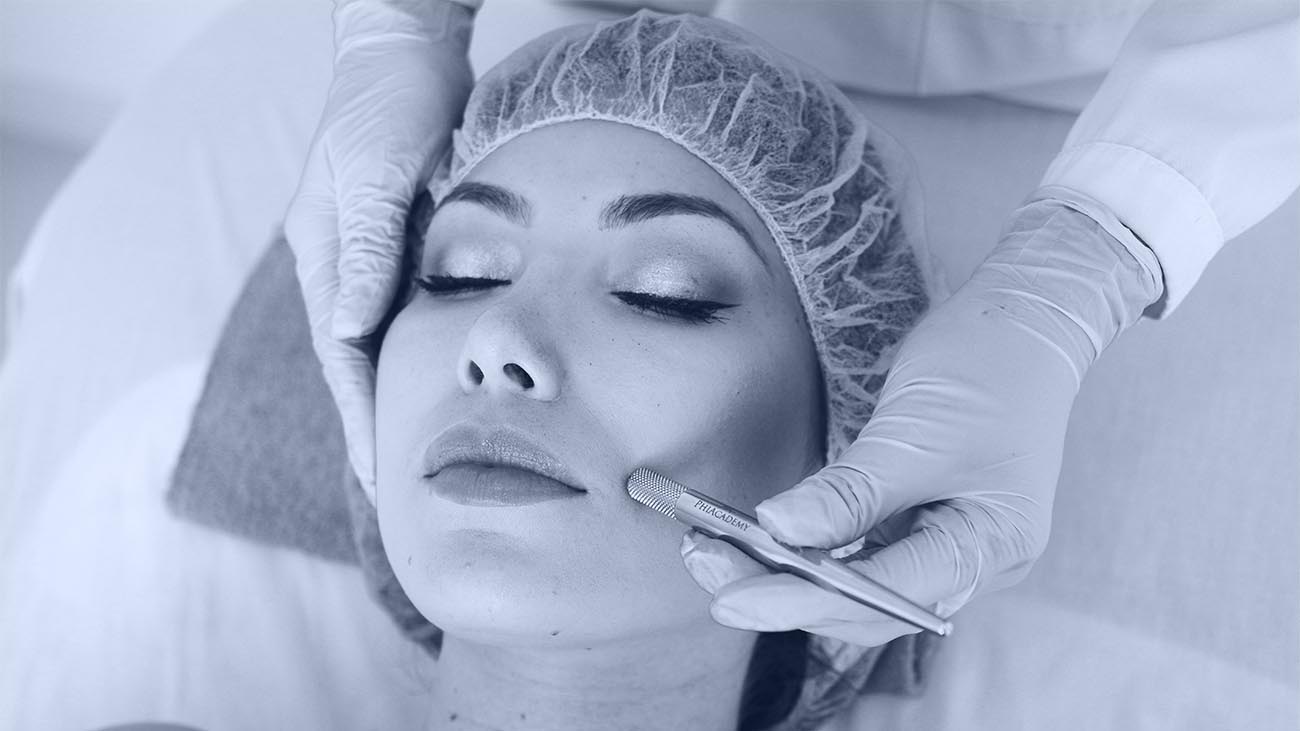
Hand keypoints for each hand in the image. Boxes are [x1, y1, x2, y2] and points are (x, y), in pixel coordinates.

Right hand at [284, 0, 473, 500]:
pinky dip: (426, 361)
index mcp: (325, 257)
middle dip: (377, 428)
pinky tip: (445, 392)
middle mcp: (345, 267)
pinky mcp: (407, 248)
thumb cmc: (388, 104)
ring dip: (402, 402)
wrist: (410, 51)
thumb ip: (365, 250)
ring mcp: (375, 258)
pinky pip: (414, 318)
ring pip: (387, 348)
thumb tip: (351, 332)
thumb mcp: (373, 173)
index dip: (362, 418)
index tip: (381, 476)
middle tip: (402, 494)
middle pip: (359, 365)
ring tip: (424, 462)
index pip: (342, 358)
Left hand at [681, 192, 1163, 646]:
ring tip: (715, 555)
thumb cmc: (986, 368)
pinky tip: (761, 541)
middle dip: (784, 595)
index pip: (884, 597)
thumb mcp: (915, 432)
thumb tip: (777, 531)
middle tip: (706, 571)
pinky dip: (810, 550)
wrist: (1024, 319)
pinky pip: (860, 554)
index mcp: (990, 547)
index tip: (731, 597)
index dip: (803, 601)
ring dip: (788, 575)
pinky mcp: (922, 520)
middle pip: (865, 606)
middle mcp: (973, 562)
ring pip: (857, 586)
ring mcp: (948, 543)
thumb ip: (849, 492)